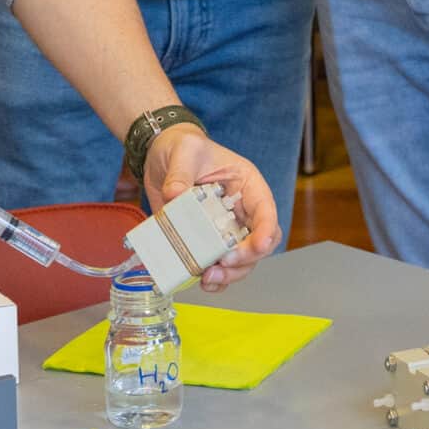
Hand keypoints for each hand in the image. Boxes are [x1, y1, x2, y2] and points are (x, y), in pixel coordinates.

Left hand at [143, 125, 281, 291]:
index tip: (258, 246)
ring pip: (241, 260)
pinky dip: (213, 278)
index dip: (266, 230)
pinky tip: (201, 280)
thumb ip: (180, 173)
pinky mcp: (206, 242)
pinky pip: (218, 266)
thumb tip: (174, 196)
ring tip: (208, 277)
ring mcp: (225, 229)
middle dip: (245, 259)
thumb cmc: (183, 148)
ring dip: (229, 274)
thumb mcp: (184, 151)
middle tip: (222, 263)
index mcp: (247, 185)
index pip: (265, 210)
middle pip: (259, 243)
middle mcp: (242, 211)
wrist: (162, 158)